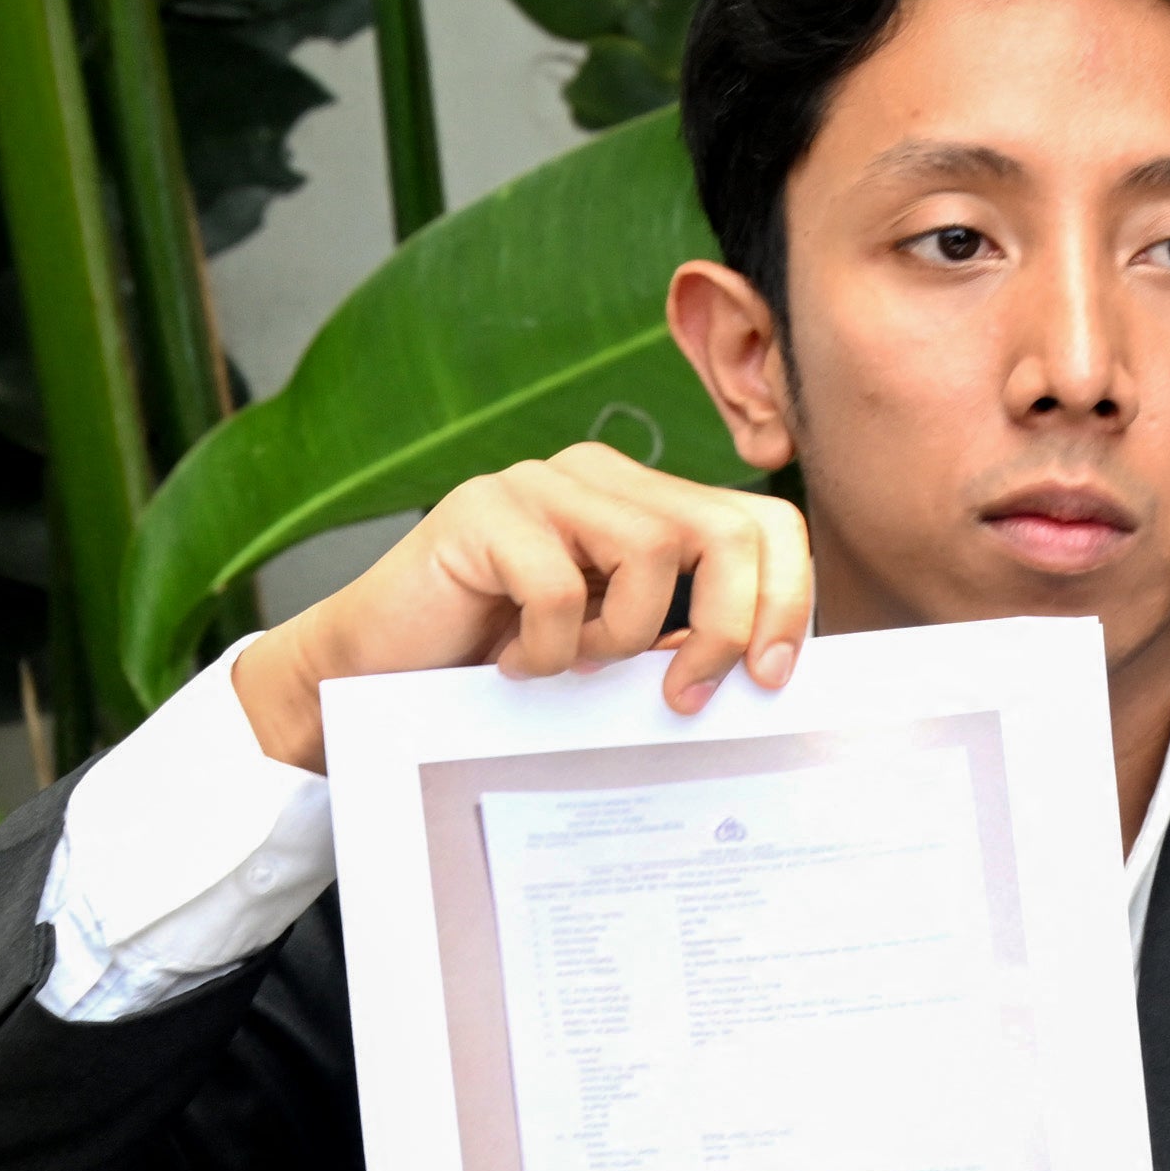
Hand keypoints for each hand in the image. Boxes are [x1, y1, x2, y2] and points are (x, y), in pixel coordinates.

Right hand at [235, 442, 815, 768]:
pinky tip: (512, 658)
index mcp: (648, 500)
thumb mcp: (623, 646)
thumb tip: (776, 664)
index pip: (765, 522)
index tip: (771, 676)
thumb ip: (688, 634)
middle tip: (682, 695)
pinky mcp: (480, 508)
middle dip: (724, 628)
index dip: (788, 598)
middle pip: (726, 534)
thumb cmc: (508, 658)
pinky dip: (549, 648)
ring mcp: (538, 482)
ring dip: (620, 639)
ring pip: (650, 556)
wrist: (381, 670)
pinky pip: (559, 589)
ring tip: (569, 662)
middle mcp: (600, 475)